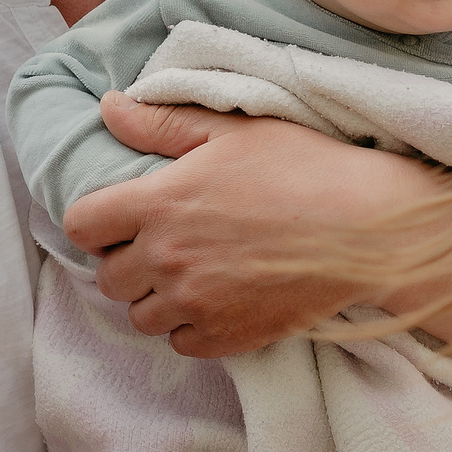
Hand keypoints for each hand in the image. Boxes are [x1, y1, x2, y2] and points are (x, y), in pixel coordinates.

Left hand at [65, 94, 431, 357]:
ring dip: (158, 298)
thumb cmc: (306, 168)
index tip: (125, 217)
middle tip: (170, 244)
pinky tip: (220, 299)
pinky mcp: (226, 336)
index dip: (99, 221)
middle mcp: (167, 258)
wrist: (370, 229)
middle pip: (108, 277)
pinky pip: (180, 343)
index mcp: (160, 202)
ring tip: (195, 275)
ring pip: (141, 316)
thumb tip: (107, 107)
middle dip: (129, 261)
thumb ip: (162, 122)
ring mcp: (195, 302)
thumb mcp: (235, 130)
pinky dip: (192, 326)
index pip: (82, 225)